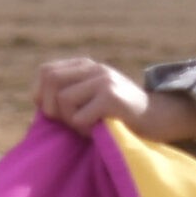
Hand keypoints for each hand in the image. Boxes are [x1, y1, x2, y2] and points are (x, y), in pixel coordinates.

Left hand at [32, 57, 148, 133]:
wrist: (158, 119)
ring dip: (71, 122)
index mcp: (86, 66)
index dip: (41, 95)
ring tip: (89, 126)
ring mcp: (104, 80)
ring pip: (64, 101)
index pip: (46, 72)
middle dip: (52, 109)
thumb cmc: (120, 116)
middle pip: (51, 81)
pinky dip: (85, 131)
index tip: (55, 114)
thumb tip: (37, 102)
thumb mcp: (92, 98)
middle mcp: (94, 68)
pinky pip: (80, 118)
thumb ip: (69, 94)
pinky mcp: (112, 98)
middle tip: (70, 123)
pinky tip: (99, 131)